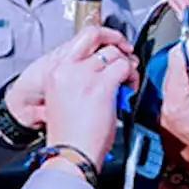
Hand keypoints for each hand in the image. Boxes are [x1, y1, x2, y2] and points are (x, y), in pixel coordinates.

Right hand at [43, 42, 138, 168]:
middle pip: (97, 35)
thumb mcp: (64, 97)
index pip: (82, 37)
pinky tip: (129, 89)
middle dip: (117, 40)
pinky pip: (124, 68)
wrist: (71, 153)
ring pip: (115, 53)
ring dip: (127, 65)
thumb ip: (79, 76)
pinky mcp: (101, 86)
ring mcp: (84, 75)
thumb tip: (104, 65)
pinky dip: (132, 77)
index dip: (102, 37)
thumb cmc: (70, 133)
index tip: (112, 44)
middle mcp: (68, 68)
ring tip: (127, 80)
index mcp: (56, 70)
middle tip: (126, 53)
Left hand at [159, 40, 188, 173]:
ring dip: (185, 94)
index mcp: (175, 100)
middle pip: (171, 82)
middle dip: (186, 74)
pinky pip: (175, 119)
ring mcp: (167, 131)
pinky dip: (185, 112)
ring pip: (173, 101)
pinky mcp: (173, 143)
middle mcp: (165, 116)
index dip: (184, 51)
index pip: (173, 64)